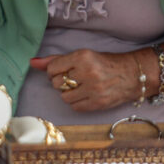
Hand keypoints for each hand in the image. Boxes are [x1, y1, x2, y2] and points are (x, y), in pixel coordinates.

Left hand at [29, 49, 143, 111]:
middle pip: (57, 83)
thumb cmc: (104, 63)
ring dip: (68, 93)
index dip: (54, 71)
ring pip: (64, 96)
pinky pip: (74, 107)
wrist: (132, 75)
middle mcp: (88, 72)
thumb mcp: (82, 56)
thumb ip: (56, 60)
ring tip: (80, 87)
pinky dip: (77, 102)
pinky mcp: (98, 103)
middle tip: (74, 79)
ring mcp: (93, 89)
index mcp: (82, 57)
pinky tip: (85, 95)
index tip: (63, 70)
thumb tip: (32, 62)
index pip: (52, 68)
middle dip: (61, 82)